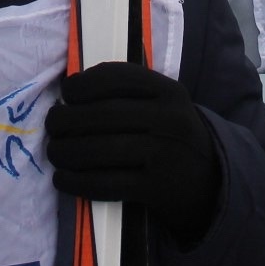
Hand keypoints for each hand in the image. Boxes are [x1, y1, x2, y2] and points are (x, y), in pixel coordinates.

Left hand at [46, 63, 222, 244]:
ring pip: (101, 150)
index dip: (84, 84)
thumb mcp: (165, 107)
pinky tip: (63, 180)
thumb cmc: (172, 138)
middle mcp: (170, 119)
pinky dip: (77, 182)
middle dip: (67, 120)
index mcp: (170, 92)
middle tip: (52, 126)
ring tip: (55, 152)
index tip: (67, 93)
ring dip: (66, 152)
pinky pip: (106, 183)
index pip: (118, 77)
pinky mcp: (156, 188)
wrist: (211, 182)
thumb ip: (129, 95)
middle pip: (104, 115)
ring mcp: (164, 155)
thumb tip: (69, 92)